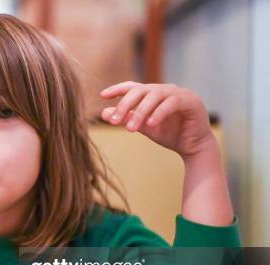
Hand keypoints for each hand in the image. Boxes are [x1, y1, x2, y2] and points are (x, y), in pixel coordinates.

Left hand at [100, 82, 214, 159]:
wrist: (193, 147)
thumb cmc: (169, 134)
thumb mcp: (143, 127)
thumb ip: (126, 118)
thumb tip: (104, 113)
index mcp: (153, 94)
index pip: (133, 87)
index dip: (117, 89)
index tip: (102, 96)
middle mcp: (165, 90)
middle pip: (141, 90)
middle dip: (125, 105)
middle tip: (113, 121)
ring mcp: (179, 93)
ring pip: (155, 95)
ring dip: (140, 111)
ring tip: (130, 128)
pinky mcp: (192, 101)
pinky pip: (173, 102)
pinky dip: (159, 112)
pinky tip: (150, 124)